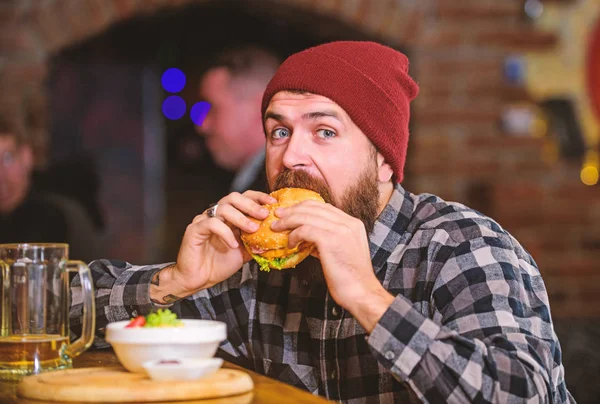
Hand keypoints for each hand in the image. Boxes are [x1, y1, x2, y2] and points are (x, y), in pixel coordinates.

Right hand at [154, 191, 275, 300]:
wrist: (200, 279)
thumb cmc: (219, 263)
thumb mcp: (245, 252)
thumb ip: (257, 242)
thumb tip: (276, 237)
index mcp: (229, 217)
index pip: (243, 198)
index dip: (258, 197)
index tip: (272, 202)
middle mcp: (217, 215)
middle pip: (233, 197)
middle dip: (251, 205)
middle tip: (264, 214)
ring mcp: (204, 220)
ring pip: (223, 208)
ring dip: (241, 218)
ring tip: (253, 229)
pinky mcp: (195, 229)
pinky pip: (211, 224)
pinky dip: (225, 233)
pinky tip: (233, 244)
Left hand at [271, 201, 393, 330]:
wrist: (361, 292)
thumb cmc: (350, 278)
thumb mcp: (341, 252)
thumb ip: (327, 241)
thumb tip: (307, 239)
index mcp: (353, 223)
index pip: (324, 206)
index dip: (304, 207)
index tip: (289, 213)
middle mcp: (348, 223)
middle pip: (314, 207)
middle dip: (292, 210)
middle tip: (278, 215)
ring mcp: (340, 230)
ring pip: (307, 216)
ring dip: (288, 221)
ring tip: (277, 227)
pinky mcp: (330, 240)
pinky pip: (305, 230)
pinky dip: (294, 235)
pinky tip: (290, 244)